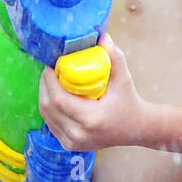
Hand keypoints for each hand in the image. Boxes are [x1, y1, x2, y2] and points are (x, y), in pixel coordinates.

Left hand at [39, 33, 147, 151]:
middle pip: (47, 108)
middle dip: (44, 87)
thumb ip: (115, 57)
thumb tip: (103, 37)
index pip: (57, 100)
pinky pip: (51, 124)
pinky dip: (50, 109)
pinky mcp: (70, 145)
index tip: (50, 66)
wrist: (137, 129)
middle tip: (49, 71)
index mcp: (90, 119)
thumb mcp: (124, 79)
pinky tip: (55, 96)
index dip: (48, 82)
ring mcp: (73, 142)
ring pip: (46, 117)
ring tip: (50, 82)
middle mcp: (78, 134)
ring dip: (44, 97)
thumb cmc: (130, 102)